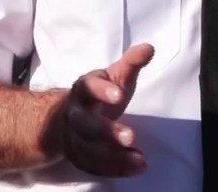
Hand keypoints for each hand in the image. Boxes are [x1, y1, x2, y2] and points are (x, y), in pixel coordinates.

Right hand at [55, 44, 154, 176]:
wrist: (68, 115)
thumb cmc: (100, 92)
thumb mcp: (115, 75)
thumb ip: (131, 63)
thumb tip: (148, 48)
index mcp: (83, 89)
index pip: (88, 87)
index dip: (102, 91)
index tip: (120, 95)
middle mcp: (74, 115)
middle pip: (85, 125)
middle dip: (106, 132)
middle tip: (130, 136)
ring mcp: (73, 138)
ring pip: (88, 151)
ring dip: (113, 157)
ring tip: (139, 158)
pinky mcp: (79, 157)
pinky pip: (94, 167)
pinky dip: (114, 169)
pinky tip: (136, 167)